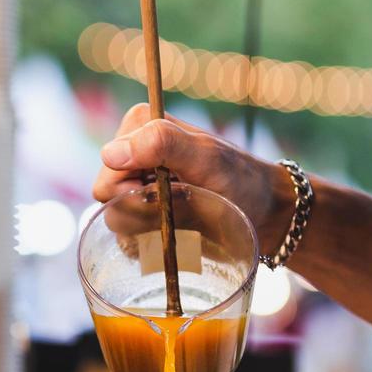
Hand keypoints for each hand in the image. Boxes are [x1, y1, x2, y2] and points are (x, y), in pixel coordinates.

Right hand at [93, 103, 295, 254]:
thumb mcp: (206, 158)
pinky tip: (178, 234)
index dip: (135, 191)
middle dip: (145, 211)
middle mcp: (132, 155)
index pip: (107, 174)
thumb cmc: (241, 179)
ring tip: (185, 219)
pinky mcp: (145, 214)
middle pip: (108, 201)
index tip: (173, 190)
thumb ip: (161, 144)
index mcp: (138, 127)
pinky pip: (129, 239)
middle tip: (183, 205)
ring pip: (117, 223)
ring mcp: (138, 186)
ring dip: (151, 229)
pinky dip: (152, 243)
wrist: (264, 212)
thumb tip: (110, 153)